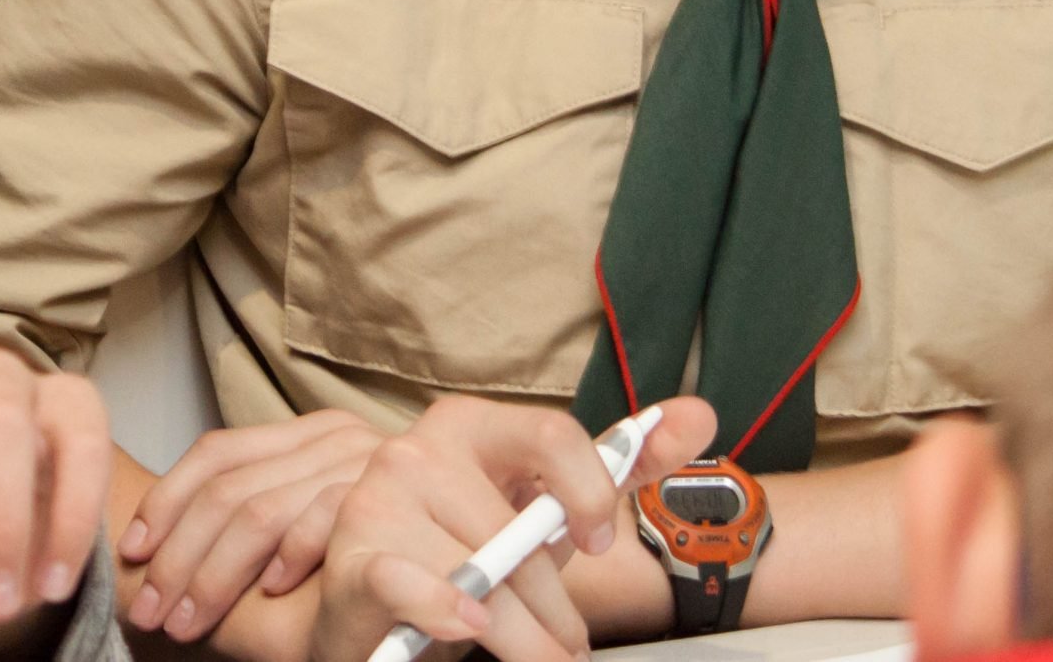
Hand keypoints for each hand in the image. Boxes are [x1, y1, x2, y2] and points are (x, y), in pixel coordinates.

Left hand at [119, 410, 386, 639]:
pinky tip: (268, 592)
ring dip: (212, 574)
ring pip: (259, 508)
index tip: (129, 553)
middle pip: (227, 486)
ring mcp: (365, 457)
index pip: (216, 453)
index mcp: (307, 436)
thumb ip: (258, 525)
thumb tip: (152, 547)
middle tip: (148, 613)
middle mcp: (335, 434)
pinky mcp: (393, 486)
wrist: (472, 578)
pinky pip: (323, 514)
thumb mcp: (302, 538)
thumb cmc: (370, 569)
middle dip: (177, 557)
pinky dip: (290, 555)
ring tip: (183, 624)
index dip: (164, 503)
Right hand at [309, 396, 716, 661]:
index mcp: (470, 425)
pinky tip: (466, 625)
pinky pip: (408, 583)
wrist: (374, 606)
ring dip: (521, 636)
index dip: (589, 492)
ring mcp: (378, 500)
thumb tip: (698, 415)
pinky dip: (442, 609)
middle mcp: (417, 449)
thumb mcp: (542, 510)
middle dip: (558, 608)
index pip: (549, 433)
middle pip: (521, 530)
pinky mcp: (354, 557)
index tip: (598, 543)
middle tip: (569, 647)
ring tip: (534, 656)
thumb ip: (616, 466)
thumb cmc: (464, 553)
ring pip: (481, 575)